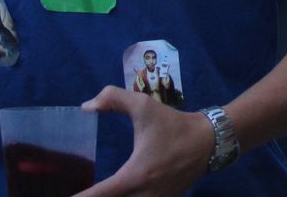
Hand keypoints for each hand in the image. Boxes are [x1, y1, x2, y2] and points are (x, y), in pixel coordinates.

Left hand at [76, 87, 214, 195]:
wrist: (211, 140)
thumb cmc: (174, 125)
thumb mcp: (145, 106)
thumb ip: (114, 100)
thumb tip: (86, 106)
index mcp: (133, 176)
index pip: (97, 196)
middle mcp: (143, 195)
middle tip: (76, 194)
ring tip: (97, 193)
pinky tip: (118, 194)